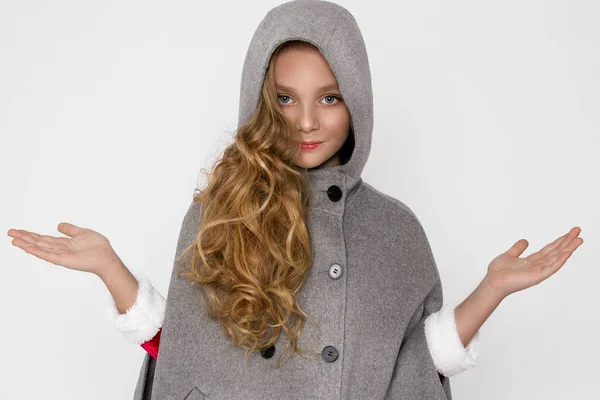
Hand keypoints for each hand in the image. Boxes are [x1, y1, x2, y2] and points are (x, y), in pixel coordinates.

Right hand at [7, 223, 122, 276]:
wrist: (106, 257)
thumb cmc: (98, 247)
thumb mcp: (82, 232)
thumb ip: (70, 230)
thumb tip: (58, 225)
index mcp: (64, 243)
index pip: (44, 239)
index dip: (31, 234)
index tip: (19, 231)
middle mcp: (60, 249)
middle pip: (38, 242)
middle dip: (24, 237)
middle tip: (10, 233)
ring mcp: (60, 255)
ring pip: (40, 248)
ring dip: (26, 244)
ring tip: (13, 240)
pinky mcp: (63, 260)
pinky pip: (48, 255)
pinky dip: (37, 252)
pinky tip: (27, 248)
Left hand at [484, 226, 582, 297]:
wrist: (492, 282)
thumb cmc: (498, 272)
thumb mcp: (509, 255)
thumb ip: (517, 248)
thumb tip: (525, 240)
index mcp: (532, 261)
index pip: (550, 249)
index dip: (560, 241)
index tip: (570, 233)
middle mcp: (538, 265)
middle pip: (556, 251)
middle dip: (567, 241)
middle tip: (578, 230)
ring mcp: (539, 271)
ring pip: (557, 258)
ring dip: (568, 249)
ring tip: (579, 239)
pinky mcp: (537, 276)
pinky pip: (552, 267)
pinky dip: (560, 260)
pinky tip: (568, 252)